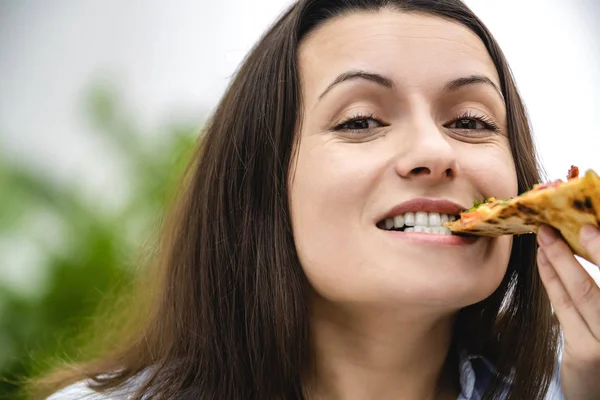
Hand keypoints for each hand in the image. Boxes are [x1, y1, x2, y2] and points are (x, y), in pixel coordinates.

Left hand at [537, 224, 599, 399]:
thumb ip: (598, 291)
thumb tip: (586, 240)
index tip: (589, 227)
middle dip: (586, 251)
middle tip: (562, 225)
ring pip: (584, 294)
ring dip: (561, 260)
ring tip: (545, 237)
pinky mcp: (586, 353)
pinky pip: (565, 309)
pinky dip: (552, 281)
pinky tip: (543, 261)